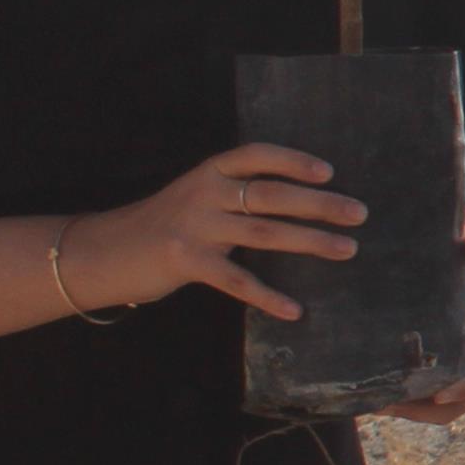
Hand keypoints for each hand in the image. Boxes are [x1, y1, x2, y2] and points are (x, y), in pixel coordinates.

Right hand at [71, 143, 360, 322]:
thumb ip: (237, 196)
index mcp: (210, 172)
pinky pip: (236, 281)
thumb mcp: (198, 196)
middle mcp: (204, 193)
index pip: (256, 155)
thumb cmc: (166, 224)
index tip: (329, 172)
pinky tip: (294, 309)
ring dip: (311, 241)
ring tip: (347, 249)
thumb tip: (303, 203)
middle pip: (272, 195)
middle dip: (320, 204)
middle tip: (359, 214)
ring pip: (264, 233)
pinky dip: (269, 297)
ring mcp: (194, 227)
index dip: (293, 161)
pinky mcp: (186, 261)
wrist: (104, 251)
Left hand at [389, 229, 464, 428]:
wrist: (439, 268)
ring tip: (371, 402)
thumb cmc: (460, 257)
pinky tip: (363, 395)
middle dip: (428, 410)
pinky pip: (418, 402)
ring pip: (438, 411)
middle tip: (391, 403)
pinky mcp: (431, 377)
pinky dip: (394, 403)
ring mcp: (456, 374)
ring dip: (407, 411)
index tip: (442, 393)